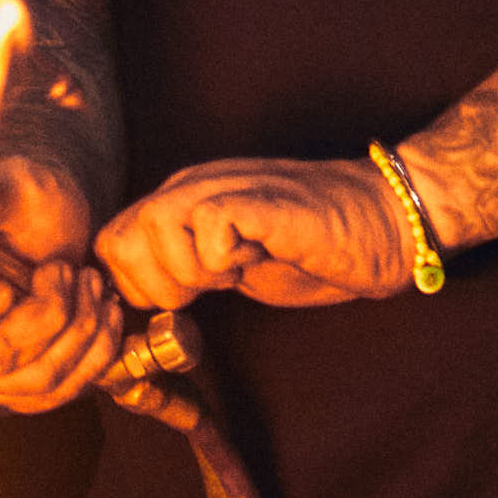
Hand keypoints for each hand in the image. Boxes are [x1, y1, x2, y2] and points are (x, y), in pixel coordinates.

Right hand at [0, 154, 127, 411]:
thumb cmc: (21, 197)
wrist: (47, 217)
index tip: (5, 284)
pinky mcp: (14, 383)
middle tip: (65, 270)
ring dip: (80, 332)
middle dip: (50, 314)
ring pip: (34, 382)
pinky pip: (56, 393)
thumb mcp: (0, 189)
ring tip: (91, 284)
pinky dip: (93, 356)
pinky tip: (106, 314)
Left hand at [95, 156, 415, 309]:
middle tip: (202, 296)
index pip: (111, 245)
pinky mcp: (260, 200)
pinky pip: (208, 225)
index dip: (132, 289)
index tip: (176, 311)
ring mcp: (225, 187)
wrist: (386, 223)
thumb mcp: (233, 270)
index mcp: (181, 202)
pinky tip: (255, 259)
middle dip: (152, 287)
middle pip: (118, 241)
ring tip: (234, 272)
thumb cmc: (314, 250)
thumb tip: (142, 310)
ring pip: (154, 227)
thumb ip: (186, 276)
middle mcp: (193, 186)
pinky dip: (221, 258)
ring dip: (187, 272)